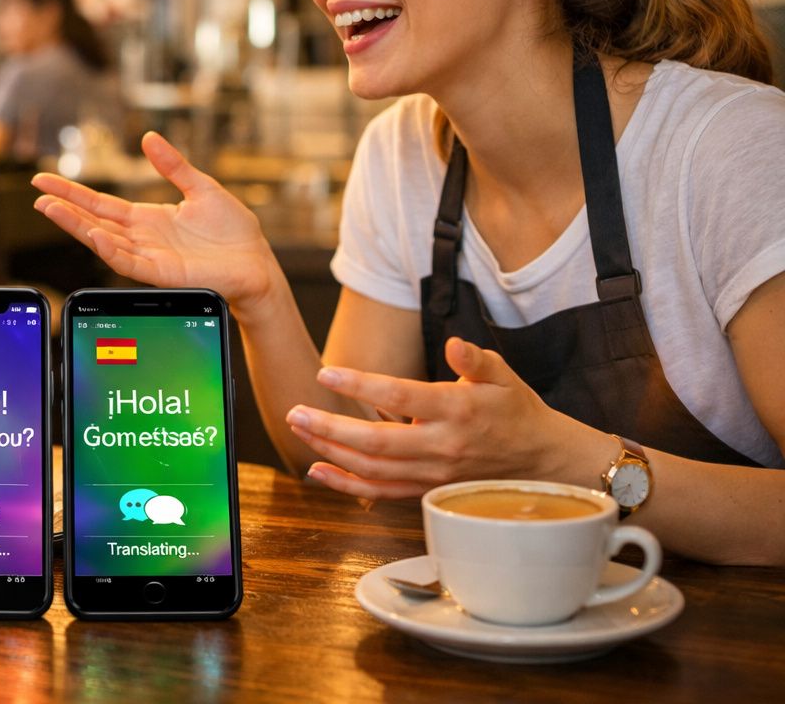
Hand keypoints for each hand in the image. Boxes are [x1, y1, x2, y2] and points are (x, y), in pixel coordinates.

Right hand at [31, 131, 279, 309]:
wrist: (256, 261)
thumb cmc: (233, 230)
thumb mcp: (201, 187)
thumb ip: (173, 165)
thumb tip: (149, 138)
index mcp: (146, 219)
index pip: (100, 205)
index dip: (73, 193)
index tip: (45, 181)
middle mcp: (141, 239)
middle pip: (93, 221)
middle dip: (64, 209)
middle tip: (37, 195)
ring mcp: (149, 257)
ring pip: (103, 241)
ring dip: (76, 227)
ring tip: (51, 209)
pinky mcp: (162, 272)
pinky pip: (128, 261)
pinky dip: (107, 249)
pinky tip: (91, 234)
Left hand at [285, 338, 580, 498]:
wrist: (541, 460)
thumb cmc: (515, 410)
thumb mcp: (503, 375)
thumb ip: (475, 360)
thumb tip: (455, 345)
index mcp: (458, 410)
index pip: (401, 396)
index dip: (361, 386)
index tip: (326, 373)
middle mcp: (442, 446)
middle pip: (377, 441)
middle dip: (331, 428)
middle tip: (295, 411)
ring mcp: (433, 474)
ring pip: (373, 470)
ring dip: (331, 452)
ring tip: (299, 430)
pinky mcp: (427, 491)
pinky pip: (381, 493)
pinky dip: (347, 486)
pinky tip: (317, 471)